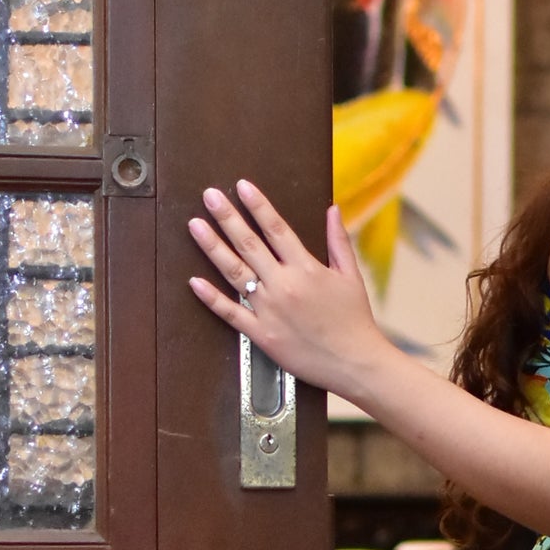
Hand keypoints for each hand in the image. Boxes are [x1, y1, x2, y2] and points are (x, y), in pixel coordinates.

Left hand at [187, 181, 385, 397]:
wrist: (355, 363)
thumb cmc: (355, 320)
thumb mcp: (351, 276)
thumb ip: (338, 241)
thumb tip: (332, 209)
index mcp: (306, 268)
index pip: (276, 228)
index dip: (258, 205)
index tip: (242, 186)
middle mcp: (284, 285)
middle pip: (249, 244)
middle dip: (227, 217)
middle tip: (210, 196)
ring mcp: (269, 309)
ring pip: (235, 272)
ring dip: (213, 247)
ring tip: (195, 225)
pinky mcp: (261, 334)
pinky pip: (231, 313)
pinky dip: (211, 298)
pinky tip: (195, 282)